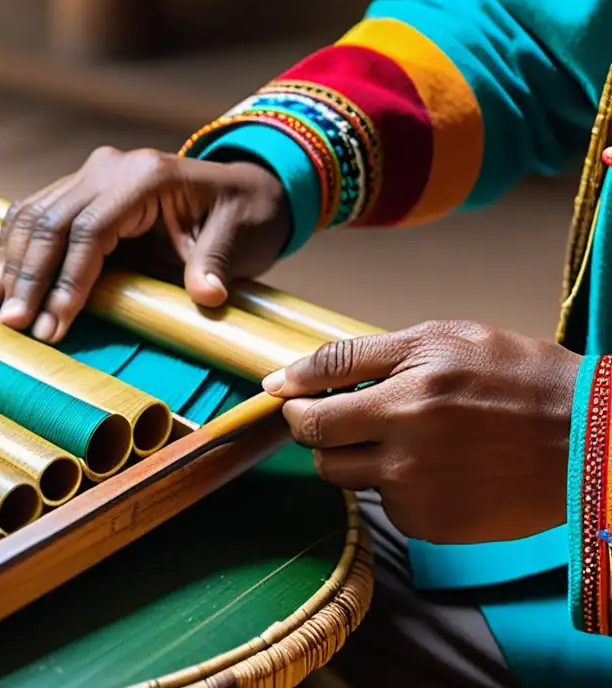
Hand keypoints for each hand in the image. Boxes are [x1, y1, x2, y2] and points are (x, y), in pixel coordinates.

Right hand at [0, 146, 291, 342]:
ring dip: (11, 262)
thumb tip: (206, 295)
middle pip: (51, 222)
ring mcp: (92, 174)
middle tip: (14, 325)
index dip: (67, 280)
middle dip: (30, 277)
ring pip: (34, 215)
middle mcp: (110, 167)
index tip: (53, 326)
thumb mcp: (241, 238)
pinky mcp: (82, 189)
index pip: (90, 230)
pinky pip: (35, 213)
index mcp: (146, 177)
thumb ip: (217, 263)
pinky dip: (11, 247)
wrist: (244, 189)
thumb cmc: (244, 216)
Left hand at [262, 320, 581, 544]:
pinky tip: (431, 464)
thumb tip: (284, 378)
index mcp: (403, 398)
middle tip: (340, 411)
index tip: (287, 394)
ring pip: (345, 478)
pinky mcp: (432, 526)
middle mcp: (404, 452)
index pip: (309, 410)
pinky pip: (384, 505)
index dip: (292, 400)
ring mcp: (418, 494)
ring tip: (397, 434)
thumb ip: (356, 356)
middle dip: (314, 427)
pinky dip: (393, 484)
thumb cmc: (514, 375)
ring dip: (353, 455)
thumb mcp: (439, 339)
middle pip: (315, 449)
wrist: (588, 437)